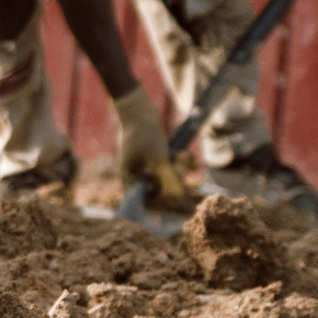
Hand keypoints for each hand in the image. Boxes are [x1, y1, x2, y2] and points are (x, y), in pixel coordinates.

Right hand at [111, 85, 189, 207]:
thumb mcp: (157, 156)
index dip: (160, 207)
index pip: (143, 203)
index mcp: (129, 179)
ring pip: (170, 180)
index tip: (178, 208)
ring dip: (181, 171)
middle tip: (184, 174)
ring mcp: (149, 168)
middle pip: (160, 193)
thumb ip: (167, 178)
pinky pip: (173, 169)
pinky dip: (182, 163)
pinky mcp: (159, 160)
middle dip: (175, 184)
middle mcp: (138, 177)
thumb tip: (179, 198)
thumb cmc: (143, 132)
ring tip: (185, 158)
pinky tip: (187, 156)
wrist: (139, 109)